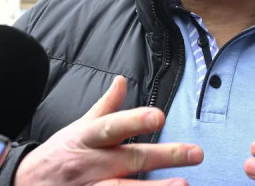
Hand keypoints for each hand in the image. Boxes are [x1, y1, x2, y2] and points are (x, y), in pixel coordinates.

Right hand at [14, 76, 203, 184]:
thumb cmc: (59, 155)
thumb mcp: (77, 128)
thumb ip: (105, 107)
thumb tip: (122, 80)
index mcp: (87, 139)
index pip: (112, 126)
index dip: (135, 120)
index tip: (159, 115)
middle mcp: (90, 165)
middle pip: (130, 160)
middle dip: (164, 156)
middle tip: (195, 153)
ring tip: (184, 185)